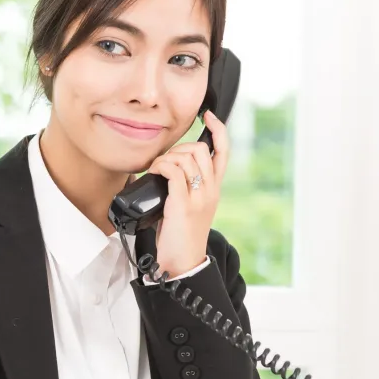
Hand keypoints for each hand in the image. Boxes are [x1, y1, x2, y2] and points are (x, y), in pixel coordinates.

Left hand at [144, 111, 229, 277]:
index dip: (218, 130)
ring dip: (166, 157)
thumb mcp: (189, 205)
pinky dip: (161, 166)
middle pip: (200, 149)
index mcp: (214, 189)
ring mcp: (199, 197)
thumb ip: (185, 186)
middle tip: (163, 161)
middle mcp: (211, 190)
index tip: (207, 116)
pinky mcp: (183, 205)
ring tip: (156, 170)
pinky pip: (173, 172)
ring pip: (186, 158)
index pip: (224, 152)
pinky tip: (154, 172)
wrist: (182, 262)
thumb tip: (165, 167)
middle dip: (178, 148)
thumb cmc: (180, 234)